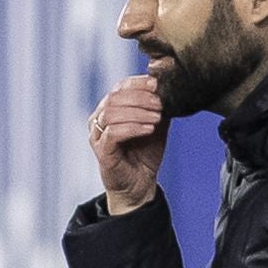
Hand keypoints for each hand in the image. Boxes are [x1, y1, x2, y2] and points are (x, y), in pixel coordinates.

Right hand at [89, 75, 169, 214]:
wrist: (140, 185)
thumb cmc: (145, 154)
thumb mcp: (156, 126)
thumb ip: (159, 108)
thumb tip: (169, 90)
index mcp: (111, 108)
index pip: (120, 86)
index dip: (138, 83)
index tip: (157, 84)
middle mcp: (100, 118)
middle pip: (115, 97)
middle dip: (140, 97)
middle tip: (160, 104)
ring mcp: (98, 135)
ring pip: (112, 113)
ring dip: (138, 112)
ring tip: (157, 117)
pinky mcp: (102, 151)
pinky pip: (113, 133)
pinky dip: (132, 128)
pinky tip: (148, 129)